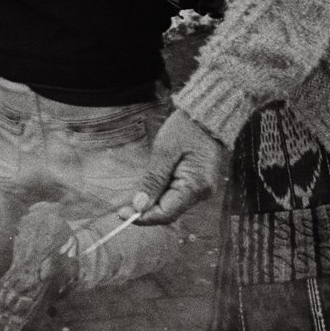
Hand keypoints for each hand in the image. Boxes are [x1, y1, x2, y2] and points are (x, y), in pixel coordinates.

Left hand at [120, 108, 223, 225]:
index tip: (122, 213)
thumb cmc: (187, 128)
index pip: (166, 213)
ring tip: (138, 189)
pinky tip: (153, 183)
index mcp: (195, 186)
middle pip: (169, 212)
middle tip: (123, 204)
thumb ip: (153, 180)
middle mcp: (202, 192)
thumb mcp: (165, 151)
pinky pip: (178, 195)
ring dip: (154, 201)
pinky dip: (163, 193)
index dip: (143, 217)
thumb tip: (139, 206)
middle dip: (147, 209)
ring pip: (172, 205)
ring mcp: (202, 189)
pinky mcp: (199, 183)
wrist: (207, 114)